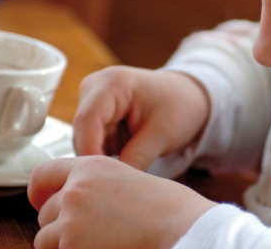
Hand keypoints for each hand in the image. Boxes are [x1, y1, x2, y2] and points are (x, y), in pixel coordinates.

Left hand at [28, 156, 216, 248]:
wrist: (180, 227)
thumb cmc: (167, 209)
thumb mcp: (127, 180)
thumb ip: (95, 187)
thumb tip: (72, 204)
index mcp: (90, 166)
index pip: (42, 175)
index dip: (39, 194)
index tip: (42, 205)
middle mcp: (75, 189)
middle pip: (44, 212)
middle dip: (60, 225)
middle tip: (90, 234)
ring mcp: (70, 218)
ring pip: (45, 238)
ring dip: (64, 244)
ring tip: (98, 242)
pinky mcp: (71, 244)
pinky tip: (101, 248)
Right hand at [73, 66, 209, 170]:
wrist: (188, 98)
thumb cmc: (180, 106)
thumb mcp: (163, 134)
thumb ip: (136, 158)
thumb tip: (112, 186)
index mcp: (112, 83)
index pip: (86, 121)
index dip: (90, 152)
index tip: (102, 180)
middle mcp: (95, 88)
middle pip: (82, 133)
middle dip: (98, 159)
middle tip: (121, 180)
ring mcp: (92, 101)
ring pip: (85, 141)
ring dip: (105, 158)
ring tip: (133, 163)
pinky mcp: (95, 115)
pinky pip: (92, 143)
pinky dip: (108, 154)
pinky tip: (129, 156)